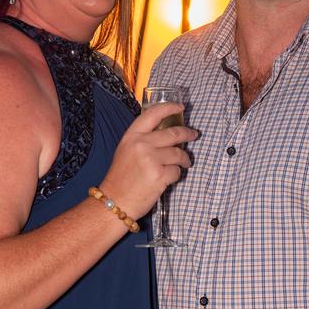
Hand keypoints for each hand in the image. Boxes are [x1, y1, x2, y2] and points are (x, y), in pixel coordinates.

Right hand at [100, 102, 196, 219]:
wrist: (114, 201)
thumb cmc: (120, 178)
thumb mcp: (126, 151)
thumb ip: (143, 140)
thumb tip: (167, 133)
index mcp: (132, 136)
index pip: (153, 114)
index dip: (169, 108)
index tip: (180, 107)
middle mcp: (142, 144)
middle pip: (173, 133)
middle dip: (187, 134)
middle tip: (193, 135)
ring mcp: (151, 159)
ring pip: (178, 153)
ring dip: (184, 159)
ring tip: (184, 163)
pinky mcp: (160, 175)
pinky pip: (177, 171)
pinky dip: (175, 175)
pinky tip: (167, 179)